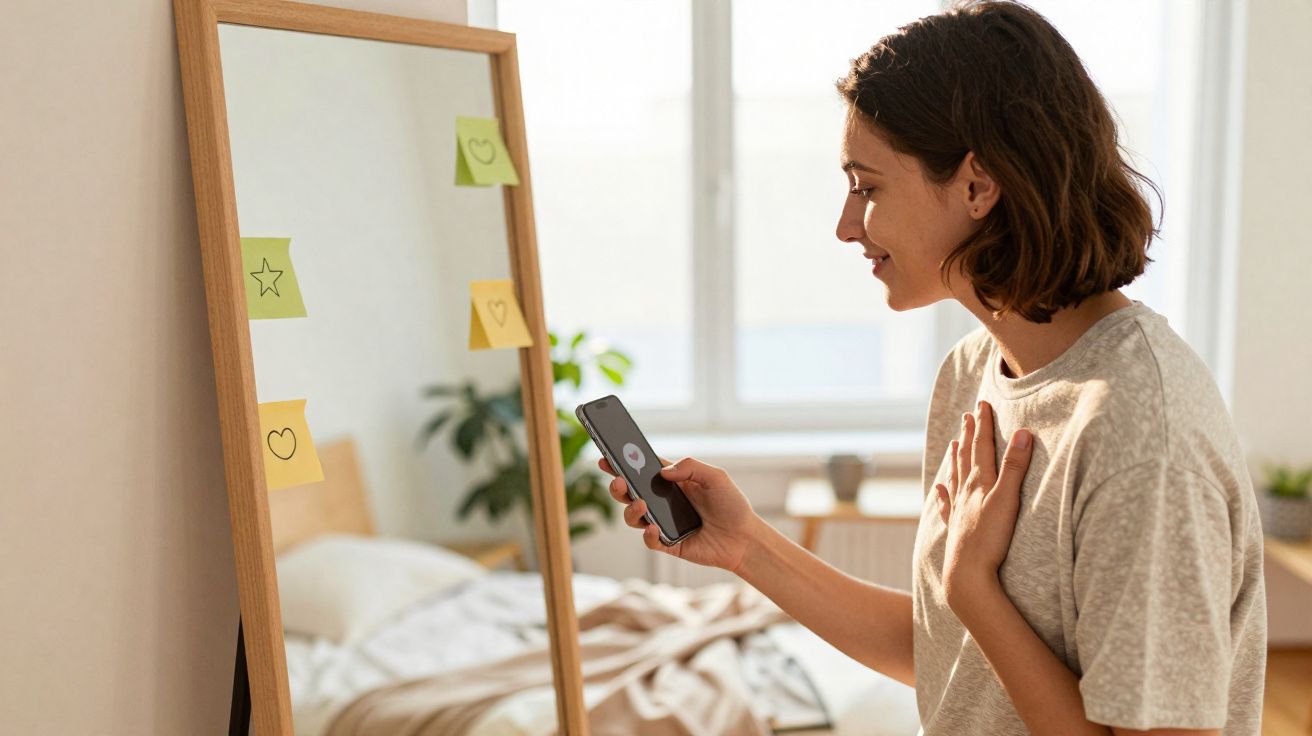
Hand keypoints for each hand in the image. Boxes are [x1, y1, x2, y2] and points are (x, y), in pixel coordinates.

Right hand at [599, 455, 760, 572]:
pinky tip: (654, 528)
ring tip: (641, 504)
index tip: (606, 456)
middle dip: (617, 486)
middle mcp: (662, 501)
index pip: (641, 470)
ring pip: (633, 517)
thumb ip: (690, 466)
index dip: (622, 463)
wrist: (744, 538)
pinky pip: (649, 540)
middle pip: (629, 492)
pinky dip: (648, 534)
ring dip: (631, 509)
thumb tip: (663, 471)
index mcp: (671, 482)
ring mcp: (662, 523)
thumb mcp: (715, 476)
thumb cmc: (731, 504)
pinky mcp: (668, 543)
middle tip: (618, 480)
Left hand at [935, 400, 1033, 611]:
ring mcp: (958, 510)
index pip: (982, 446)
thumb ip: (1015, 467)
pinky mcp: (956, 528)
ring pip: (955, 477)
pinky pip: (946, 505)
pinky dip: (943, 494)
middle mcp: (965, 492)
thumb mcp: (1008, 499)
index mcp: (979, 482)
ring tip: (954, 443)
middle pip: (967, 457)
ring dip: (956, 458)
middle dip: (969, 435)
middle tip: (967, 415)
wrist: (967, 575)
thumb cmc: (990, 538)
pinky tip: (939, 488)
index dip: (983, 424)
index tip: (982, 404)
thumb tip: (1022, 433)